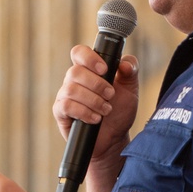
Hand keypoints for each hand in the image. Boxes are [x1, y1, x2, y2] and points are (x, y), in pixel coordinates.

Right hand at [53, 48, 138, 163]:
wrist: (114, 139)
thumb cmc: (120, 112)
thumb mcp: (131, 89)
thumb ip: (131, 70)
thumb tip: (124, 63)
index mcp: (88, 70)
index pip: (79, 53)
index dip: (89, 58)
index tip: (105, 69)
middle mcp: (74, 81)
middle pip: (75, 71)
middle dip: (97, 84)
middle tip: (111, 95)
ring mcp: (65, 96)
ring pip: (71, 89)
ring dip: (92, 99)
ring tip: (106, 109)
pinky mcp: (61, 113)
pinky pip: (66, 106)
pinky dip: (83, 112)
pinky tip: (95, 118)